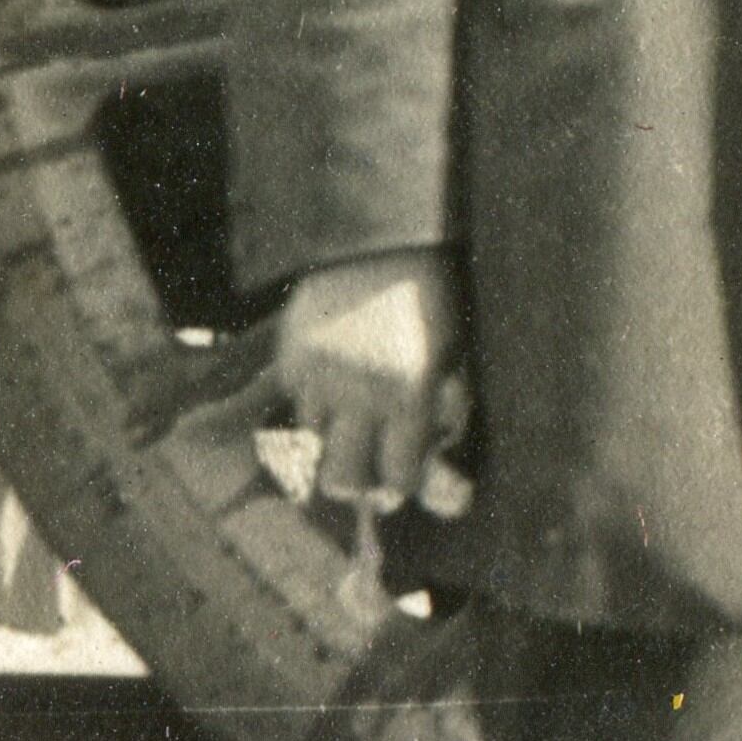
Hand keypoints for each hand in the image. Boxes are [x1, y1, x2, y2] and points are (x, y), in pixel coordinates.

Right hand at [276, 249, 462, 512]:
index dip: (399, 484)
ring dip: (331, 437)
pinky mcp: (288, 358)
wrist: (385, 242)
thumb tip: (445, 497)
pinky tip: (333, 369)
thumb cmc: (432, 307)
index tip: (399, 478)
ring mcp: (317, 374)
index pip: (397, 476)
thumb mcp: (453, 361)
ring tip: (352, 406)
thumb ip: (443, 421)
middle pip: (341, 480)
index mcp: (410, 393)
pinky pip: (293, 402)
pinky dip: (310, 399)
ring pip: (311, 443)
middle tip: (365, 469)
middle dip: (356, 482)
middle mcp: (359, 390)